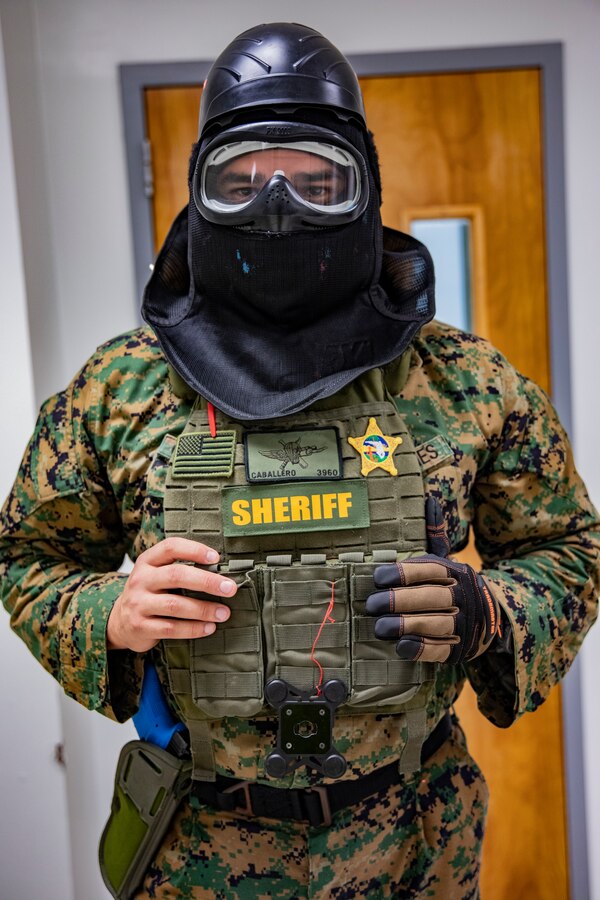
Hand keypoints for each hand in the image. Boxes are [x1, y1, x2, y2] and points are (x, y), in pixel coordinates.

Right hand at [107, 538, 236, 652]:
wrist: (120, 621)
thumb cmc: (149, 593)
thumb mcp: (156, 574)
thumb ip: (180, 568)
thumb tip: (221, 572)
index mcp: (147, 561)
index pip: (170, 547)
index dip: (194, 550)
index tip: (217, 557)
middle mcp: (141, 580)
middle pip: (176, 575)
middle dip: (206, 582)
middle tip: (230, 588)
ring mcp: (138, 604)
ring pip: (175, 605)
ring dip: (204, 609)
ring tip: (224, 613)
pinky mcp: (140, 626)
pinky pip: (171, 628)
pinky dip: (193, 629)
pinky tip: (209, 628)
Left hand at [365, 498, 498, 663]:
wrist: (491, 616)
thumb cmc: (453, 585)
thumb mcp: (447, 559)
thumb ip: (435, 535)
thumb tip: (430, 500)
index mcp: (456, 571)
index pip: (430, 569)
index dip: (403, 573)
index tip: (378, 577)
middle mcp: (463, 595)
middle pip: (431, 597)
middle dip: (399, 601)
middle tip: (372, 605)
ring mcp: (464, 623)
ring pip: (435, 623)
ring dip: (406, 625)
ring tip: (380, 627)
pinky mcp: (460, 647)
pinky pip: (441, 648)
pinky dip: (421, 648)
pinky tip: (401, 646)